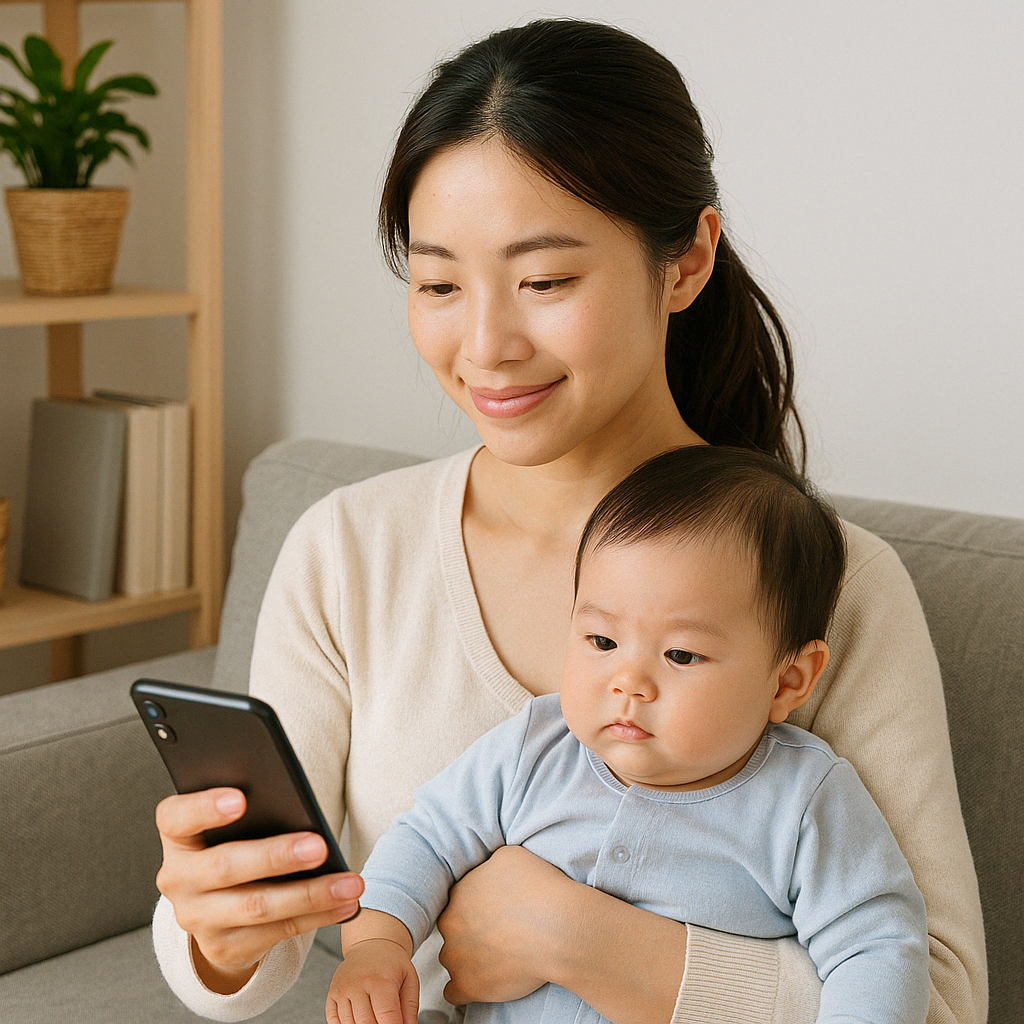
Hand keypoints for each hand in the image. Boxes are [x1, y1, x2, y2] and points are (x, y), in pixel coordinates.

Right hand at [154, 787, 362, 992]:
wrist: (217, 906)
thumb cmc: (236, 841)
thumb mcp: (232, 824)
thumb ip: (253, 810)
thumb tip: (299, 807)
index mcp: (177, 836)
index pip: (177, 816)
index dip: (205, 807)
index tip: (241, 799)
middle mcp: (178, 878)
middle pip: (225, 866)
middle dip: (276, 857)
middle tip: (319, 847)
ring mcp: (197, 918)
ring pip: (257, 906)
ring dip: (310, 894)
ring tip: (350, 883)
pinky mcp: (223, 947)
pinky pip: (276, 932)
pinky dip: (316, 917)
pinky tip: (344, 904)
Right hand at [325, 940, 418, 1023]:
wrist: (370, 945)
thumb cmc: (391, 964)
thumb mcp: (409, 980)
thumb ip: (410, 1008)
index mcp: (381, 981)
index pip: (387, 1017)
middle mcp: (358, 984)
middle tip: (385, 1021)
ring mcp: (342, 990)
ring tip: (374, 1016)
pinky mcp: (332, 994)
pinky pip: (334, 1021)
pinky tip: (358, 1018)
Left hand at [437, 845, 569, 1004]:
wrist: (557, 928)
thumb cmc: (539, 889)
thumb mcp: (508, 856)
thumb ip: (488, 866)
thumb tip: (487, 872)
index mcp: (459, 892)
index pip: (458, 901)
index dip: (478, 907)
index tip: (496, 913)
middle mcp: (450, 923)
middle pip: (454, 929)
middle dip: (471, 932)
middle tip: (499, 934)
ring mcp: (456, 957)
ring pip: (453, 959)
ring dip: (469, 960)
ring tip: (498, 959)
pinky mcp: (468, 985)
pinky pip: (453, 992)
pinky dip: (466, 989)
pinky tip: (483, 983)